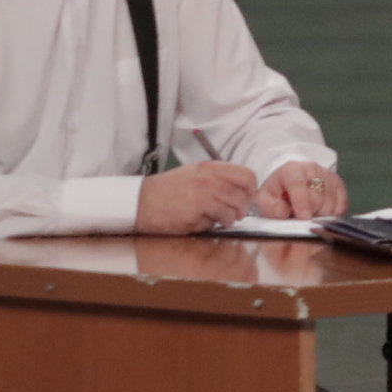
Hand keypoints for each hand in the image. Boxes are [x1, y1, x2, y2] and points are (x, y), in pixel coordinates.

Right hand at [136, 159, 258, 234]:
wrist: (140, 201)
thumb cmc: (166, 191)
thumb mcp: (194, 175)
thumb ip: (217, 179)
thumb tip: (240, 192)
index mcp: (210, 167)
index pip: (247, 175)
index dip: (251, 189)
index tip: (246, 199)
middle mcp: (210, 178)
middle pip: (244, 192)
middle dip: (244, 206)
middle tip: (235, 213)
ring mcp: (204, 194)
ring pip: (235, 208)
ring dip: (230, 217)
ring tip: (218, 219)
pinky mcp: (196, 211)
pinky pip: (220, 219)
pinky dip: (216, 224)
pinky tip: (204, 223)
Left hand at [257, 159, 346, 217]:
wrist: (291, 179)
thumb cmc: (278, 192)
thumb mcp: (265, 199)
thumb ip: (270, 207)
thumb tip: (283, 213)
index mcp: (291, 170)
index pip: (298, 185)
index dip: (302, 203)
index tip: (304, 218)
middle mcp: (312, 168)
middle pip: (317, 196)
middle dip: (311, 213)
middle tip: (303, 220)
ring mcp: (327, 174)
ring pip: (331, 201)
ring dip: (322, 215)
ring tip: (311, 216)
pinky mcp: (338, 183)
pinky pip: (341, 203)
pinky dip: (334, 213)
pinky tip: (322, 214)